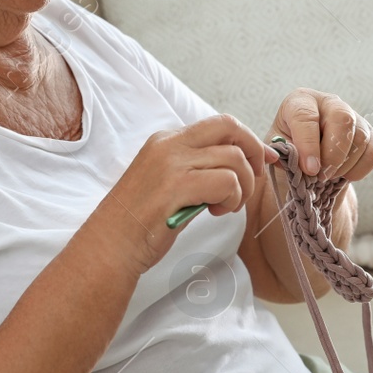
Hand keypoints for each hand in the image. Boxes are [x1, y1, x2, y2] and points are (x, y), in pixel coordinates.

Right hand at [102, 113, 277, 275]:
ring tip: (225, 206)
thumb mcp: (170, 184)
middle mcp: (168, 145)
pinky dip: (232, 198)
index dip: (248, 140)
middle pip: (229, 127)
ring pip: (233, 158)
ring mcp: (171, 163)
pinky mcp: (175, 186)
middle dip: (253, 151)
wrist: (109, 248)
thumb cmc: (141, 224)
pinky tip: (217, 212)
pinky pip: (226, 181)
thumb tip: (238, 166)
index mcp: (166, 141)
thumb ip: (198, 170)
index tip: (264, 160)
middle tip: (253, 182)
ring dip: (241, 186)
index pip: (219, 124)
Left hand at [269, 88, 372, 182]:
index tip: (309, 169)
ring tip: (326, 177)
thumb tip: (301, 162)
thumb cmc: (287, 150)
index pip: (306, 117)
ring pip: (360, 139)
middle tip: (320, 176)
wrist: (306, 159)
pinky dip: (359, 171)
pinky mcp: (370, 134)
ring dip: (343, 166)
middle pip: (343, 120)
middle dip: (333, 155)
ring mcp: (354, 116)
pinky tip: (342, 175)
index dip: (308, 145)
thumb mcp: (276, 150)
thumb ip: (282, 153)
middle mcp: (330, 102)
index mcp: (301, 100)